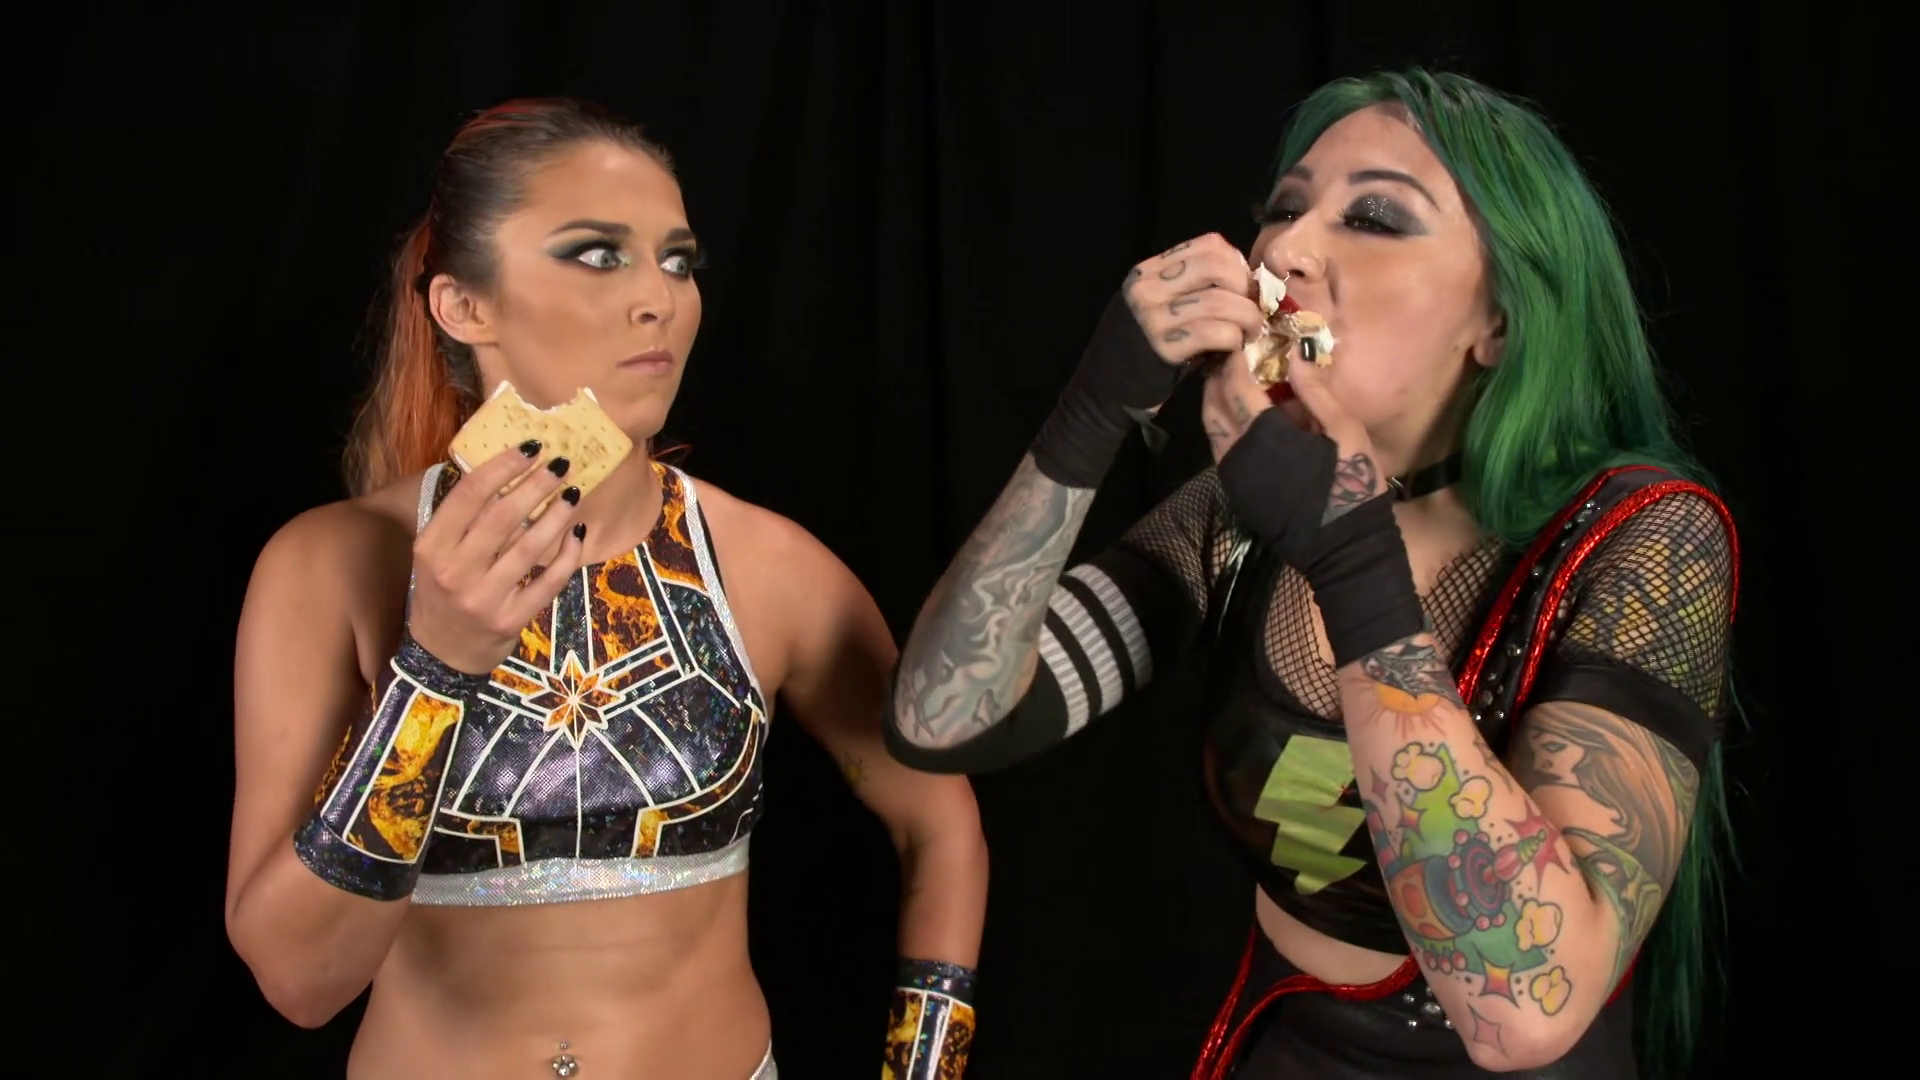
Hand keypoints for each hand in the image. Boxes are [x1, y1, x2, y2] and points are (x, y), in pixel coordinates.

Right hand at [406, 444, 589, 673]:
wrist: (443, 655)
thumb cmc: (442, 593)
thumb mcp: (435, 556)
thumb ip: (460, 520)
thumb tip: (504, 471)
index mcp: (431, 547)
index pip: (469, 496)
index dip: (502, 467)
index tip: (530, 447)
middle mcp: (455, 571)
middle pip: (502, 517)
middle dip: (536, 485)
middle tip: (561, 463)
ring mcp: (484, 597)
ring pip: (529, 547)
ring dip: (556, 515)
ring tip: (572, 492)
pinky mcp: (511, 619)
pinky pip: (548, 581)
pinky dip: (568, 556)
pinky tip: (578, 533)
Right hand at [1122, 233, 1267, 366]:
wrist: (1108, 386)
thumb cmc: (1144, 346)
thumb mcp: (1158, 304)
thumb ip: (1191, 286)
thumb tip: (1244, 278)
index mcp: (1149, 271)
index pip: (1209, 245)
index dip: (1237, 263)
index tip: (1244, 287)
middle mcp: (1147, 288)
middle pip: (1216, 266)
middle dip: (1245, 288)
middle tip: (1253, 309)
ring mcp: (1153, 317)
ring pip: (1219, 301)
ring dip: (1247, 317)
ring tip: (1250, 331)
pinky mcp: (1163, 347)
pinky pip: (1213, 332)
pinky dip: (1233, 338)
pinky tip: (1235, 346)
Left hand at [1210, 351, 1389, 560]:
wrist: (1343, 549)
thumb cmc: (1351, 486)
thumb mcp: (1345, 431)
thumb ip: (1315, 392)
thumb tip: (1295, 355)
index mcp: (1264, 435)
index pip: (1236, 385)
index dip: (1238, 358)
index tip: (1246, 339)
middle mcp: (1237, 453)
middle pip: (1213, 405)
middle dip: (1220, 377)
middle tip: (1236, 357)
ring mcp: (1232, 475)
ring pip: (1212, 429)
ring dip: (1219, 402)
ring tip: (1240, 383)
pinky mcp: (1236, 491)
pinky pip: (1222, 450)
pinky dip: (1227, 427)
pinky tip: (1249, 419)